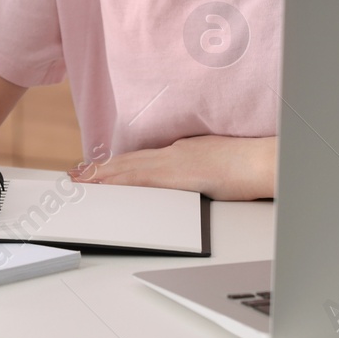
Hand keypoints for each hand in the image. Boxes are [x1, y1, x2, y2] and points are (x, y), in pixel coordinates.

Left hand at [68, 135, 275, 200]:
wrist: (262, 160)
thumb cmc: (249, 164)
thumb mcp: (217, 161)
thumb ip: (198, 167)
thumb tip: (191, 175)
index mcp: (182, 151)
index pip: (142, 158)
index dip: (118, 164)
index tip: (99, 168)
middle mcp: (173, 153)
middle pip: (129, 162)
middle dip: (101, 170)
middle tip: (77, 174)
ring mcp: (174, 162)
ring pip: (128, 168)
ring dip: (102, 175)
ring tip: (80, 180)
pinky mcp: (177, 174)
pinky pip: (140, 179)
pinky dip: (119, 182)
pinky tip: (105, 187)